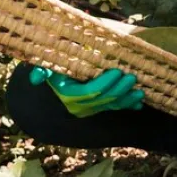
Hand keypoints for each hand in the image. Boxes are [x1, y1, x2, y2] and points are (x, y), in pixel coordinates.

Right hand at [28, 67, 143, 117]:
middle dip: (119, 89)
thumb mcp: (48, 68)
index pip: (89, 91)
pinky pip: (114, 108)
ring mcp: (90, 108)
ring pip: (110, 105)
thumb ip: (42, 70)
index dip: (104, 83)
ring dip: (126, 99)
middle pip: (103, 99)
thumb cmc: (55, 69)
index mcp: (68, 93)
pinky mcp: (98, 108)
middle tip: (132, 77)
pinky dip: (128, 105)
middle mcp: (79, 104)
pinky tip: (139, 103)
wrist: (56, 81)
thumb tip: (36, 78)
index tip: (116, 71)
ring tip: (140, 91)